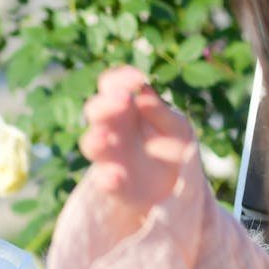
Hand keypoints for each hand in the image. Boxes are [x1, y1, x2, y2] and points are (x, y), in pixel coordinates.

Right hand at [79, 65, 195, 232]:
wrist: (172, 189)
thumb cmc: (172, 149)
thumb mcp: (177, 127)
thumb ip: (162, 113)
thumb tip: (144, 94)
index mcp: (126, 110)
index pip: (111, 86)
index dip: (119, 79)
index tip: (137, 79)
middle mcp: (112, 130)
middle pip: (95, 110)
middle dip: (105, 104)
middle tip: (122, 100)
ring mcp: (109, 157)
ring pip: (91, 143)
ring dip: (95, 139)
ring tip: (104, 138)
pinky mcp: (113, 184)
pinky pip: (103, 181)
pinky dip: (107, 178)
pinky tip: (116, 176)